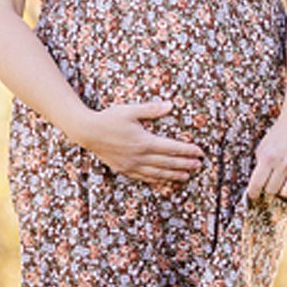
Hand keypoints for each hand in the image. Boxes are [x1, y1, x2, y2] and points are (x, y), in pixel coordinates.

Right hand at [79, 98, 205, 187]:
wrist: (87, 132)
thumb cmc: (109, 118)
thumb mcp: (130, 110)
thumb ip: (151, 109)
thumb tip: (170, 105)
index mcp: (144, 141)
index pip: (171, 148)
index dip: (187, 151)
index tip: (199, 152)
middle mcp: (140, 156)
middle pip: (168, 162)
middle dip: (185, 164)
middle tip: (198, 165)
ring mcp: (132, 164)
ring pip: (158, 172)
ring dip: (173, 174)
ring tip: (186, 176)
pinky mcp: (124, 169)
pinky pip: (144, 177)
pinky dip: (156, 179)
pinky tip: (163, 180)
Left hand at [246, 118, 286, 204]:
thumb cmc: (277, 138)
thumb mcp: (262, 149)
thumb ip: (259, 168)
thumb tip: (256, 189)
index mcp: (268, 157)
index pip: (257, 184)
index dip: (253, 193)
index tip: (253, 195)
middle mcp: (284, 163)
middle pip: (272, 190)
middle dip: (268, 190)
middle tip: (269, 185)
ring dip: (282, 193)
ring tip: (281, 186)